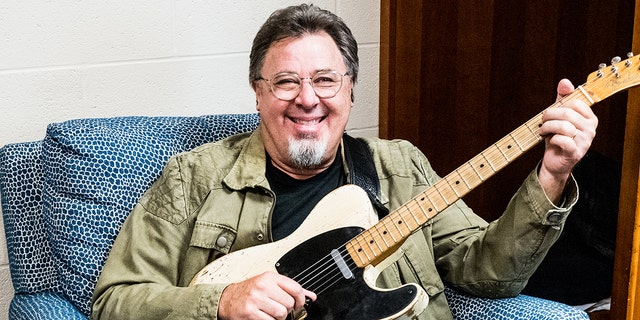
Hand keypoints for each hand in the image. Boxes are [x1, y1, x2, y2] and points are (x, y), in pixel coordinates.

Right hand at [218, 271, 315, 319]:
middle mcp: (263, 286)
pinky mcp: (251, 313)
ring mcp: (256, 299)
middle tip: (278, 308)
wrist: (227, 300)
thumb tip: (311, 296)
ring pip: (281, 314)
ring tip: (270, 313)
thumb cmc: (249, 292)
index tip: (298, 304)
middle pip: (289, 303)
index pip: (295, 288)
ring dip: (278, 317)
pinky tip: (264, 317)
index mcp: (269, 277)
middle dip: (287, 309)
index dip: (300, 299)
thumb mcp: (270, 285)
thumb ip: (291, 289)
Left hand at [538, 79, 597, 202]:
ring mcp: (585, 142)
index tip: (550, 113)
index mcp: (589, 118)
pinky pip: (563, 140)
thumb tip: (565, 81)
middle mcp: (591, 129)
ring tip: (543, 131)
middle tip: (542, 121)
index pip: (576, 103)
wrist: (555, 161)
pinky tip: (550, 140)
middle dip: (549, 116)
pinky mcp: (576, 153)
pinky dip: (552, 139)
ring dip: (548, 127)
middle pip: (568, 114)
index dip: (558, 106)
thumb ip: (563, 98)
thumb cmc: (557, 136)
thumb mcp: (559, 116)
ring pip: (564, 126)